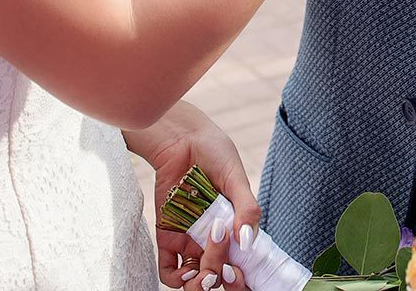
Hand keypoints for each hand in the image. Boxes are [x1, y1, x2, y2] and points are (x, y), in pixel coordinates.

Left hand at [125, 102, 261, 288]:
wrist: (181, 138)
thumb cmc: (214, 153)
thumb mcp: (236, 178)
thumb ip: (247, 208)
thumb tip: (247, 242)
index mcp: (235, 227)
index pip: (241, 262)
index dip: (240, 273)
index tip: (238, 269)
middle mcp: (213, 238)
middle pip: (217, 273)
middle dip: (218, 276)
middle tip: (219, 266)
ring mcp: (190, 239)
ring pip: (195, 278)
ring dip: (198, 283)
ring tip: (201, 273)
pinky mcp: (168, 236)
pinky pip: (169, 268)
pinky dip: (176, 276)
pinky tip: (185, 268)